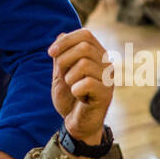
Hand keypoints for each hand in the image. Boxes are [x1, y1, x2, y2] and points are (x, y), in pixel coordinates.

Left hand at [48, 28, 113, 145]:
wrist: (76, 123)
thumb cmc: (70, 99)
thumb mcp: (61, 74)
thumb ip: (62, 56)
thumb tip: (61, 35)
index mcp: (97, 56)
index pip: (85, 34)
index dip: (66, 40)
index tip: (50, 53)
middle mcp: (106, 64)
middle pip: (84, 46)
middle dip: (64, 59)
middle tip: (62, 76)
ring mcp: (108, 79)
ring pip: (84, 64)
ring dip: (70, 77)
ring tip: (72, 88)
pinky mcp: (106, 94)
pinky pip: (87, 83)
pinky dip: (75, 89)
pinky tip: (79, 97)